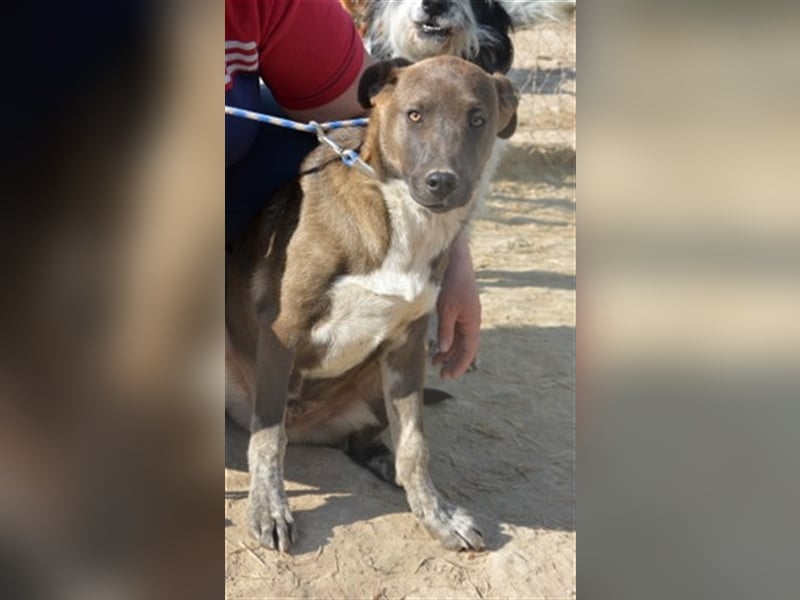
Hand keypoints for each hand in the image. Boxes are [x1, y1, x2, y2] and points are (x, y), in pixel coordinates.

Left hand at [432, 232, 480, 378]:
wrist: (455, 259)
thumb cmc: (452, 282)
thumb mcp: (446, 309)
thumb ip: (445, 330)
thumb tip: (444, 350)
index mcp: (472, 321)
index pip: (470, 349)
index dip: (460, 364)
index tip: (449, 376)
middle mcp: (471, 320)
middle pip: (465, 346)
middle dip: (454, 361)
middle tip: (442, 374)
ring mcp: (465, 314)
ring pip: (459, 338)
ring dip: (448, 351)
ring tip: (435, 362)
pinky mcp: (457, 307)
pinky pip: (454, 329)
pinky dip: (446, 338)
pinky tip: (436, 345)